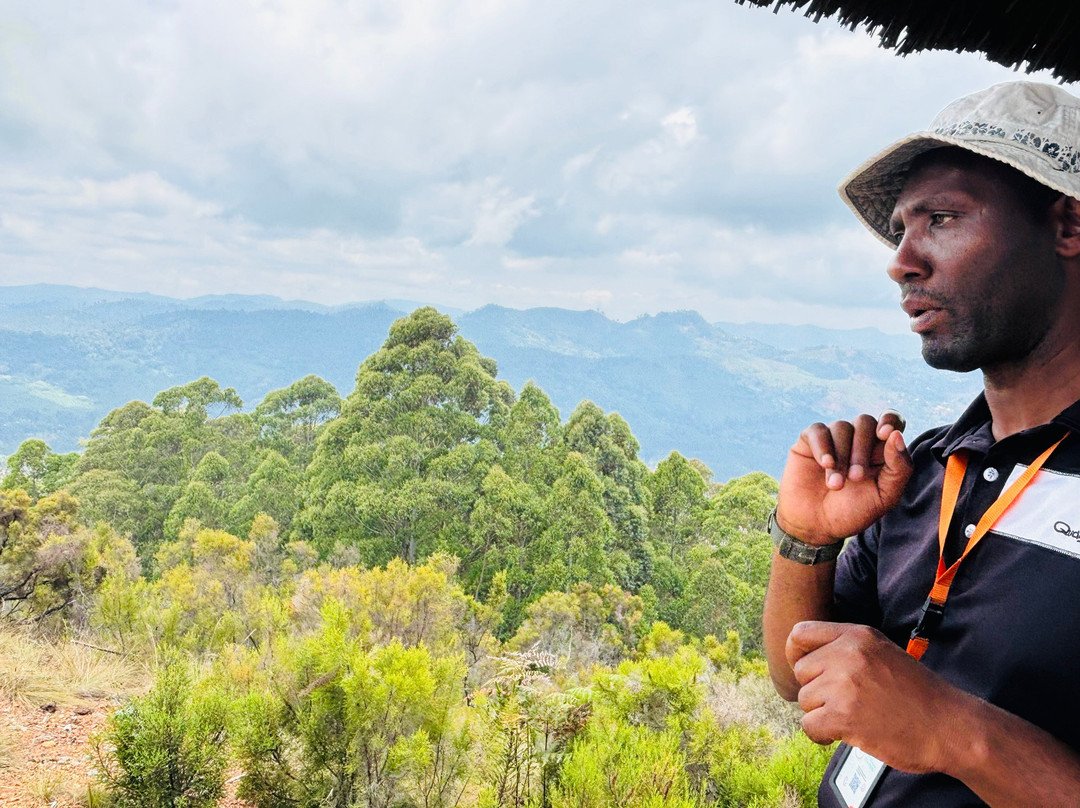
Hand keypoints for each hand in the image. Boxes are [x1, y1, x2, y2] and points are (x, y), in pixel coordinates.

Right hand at [777, 411, 911, 543]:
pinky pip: (817, 430)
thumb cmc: (852, 512)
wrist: (815, 526)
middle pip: (865, 422)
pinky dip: (822, 446)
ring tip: (836, 485)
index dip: (890, 419)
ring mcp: (833, 439)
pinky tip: (825, 465)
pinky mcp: (809, 442)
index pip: (892, 420)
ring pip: (841, 427)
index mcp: (881, 450)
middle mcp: (857, 440)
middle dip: (862, 449)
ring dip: (841, 457)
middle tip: (856, 478)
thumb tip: (895, 435)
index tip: (884, 434)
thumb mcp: (884, 497)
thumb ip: (898, 468)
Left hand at [787, 621, 962, 773]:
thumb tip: (805, 659)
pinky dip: (821, 735)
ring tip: (852, 718)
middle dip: (816, 690)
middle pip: (801, 670)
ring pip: (805, 700)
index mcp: (857, 635)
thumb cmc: (919, 695)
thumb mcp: (883, 653)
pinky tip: (843, 734)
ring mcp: (844, 684)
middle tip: (842, 703)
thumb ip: (847, 650)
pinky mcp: (843, 715)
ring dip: (822, 714)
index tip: (808, 672)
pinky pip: (809, 725)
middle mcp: (847, 654)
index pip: (800, 633)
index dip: (796, 654)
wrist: (950, 727)